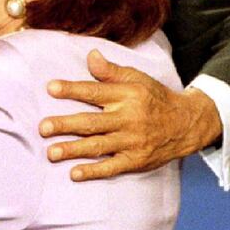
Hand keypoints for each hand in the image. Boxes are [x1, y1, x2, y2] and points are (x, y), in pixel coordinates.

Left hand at [39, 49, 222, 179]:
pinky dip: (93, 171)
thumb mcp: (138, 79)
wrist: (187, 124)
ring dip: (73, 150)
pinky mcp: (136, 160)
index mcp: (127, 96)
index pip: (94, 92)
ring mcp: (131, 141)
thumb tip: (90, 55)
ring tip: (51, 152)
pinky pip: (112, 167)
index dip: (72, 90)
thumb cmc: (155, 99)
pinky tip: (74, 173)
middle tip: (42, 128)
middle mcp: (128, 118)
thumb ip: (112, 72)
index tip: (50, 88)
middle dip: (65, 125)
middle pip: (91, 122)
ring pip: (98, 146)